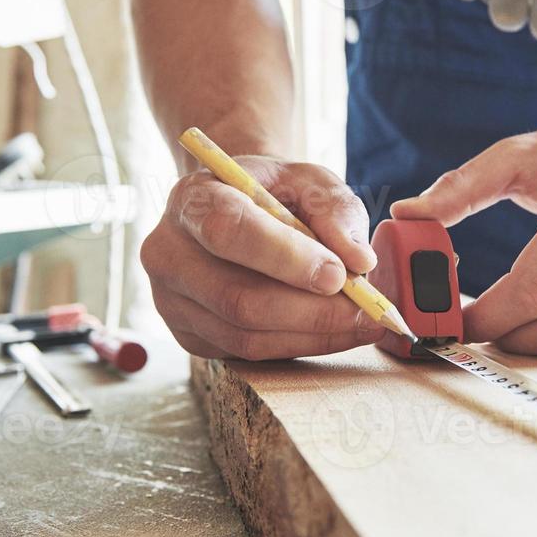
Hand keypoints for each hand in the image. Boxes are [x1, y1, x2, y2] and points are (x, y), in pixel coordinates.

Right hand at [143, 157, 384, 359]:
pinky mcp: (188, 335)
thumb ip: (337, 211)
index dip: (286, 258)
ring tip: (362, 323)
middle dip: (313, 312)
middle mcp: (168, 252)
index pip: (230, 231)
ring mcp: (171, 300)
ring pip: (245, 336)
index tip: (339, 274)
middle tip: (368, 311)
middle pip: (237, 299)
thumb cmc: (274, 194)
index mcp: (193, 199)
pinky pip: (246, 354)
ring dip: (313, 336)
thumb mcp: (310, 182)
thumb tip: (359, 261)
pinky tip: (329, 331)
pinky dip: (297, 346)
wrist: (240, 211)